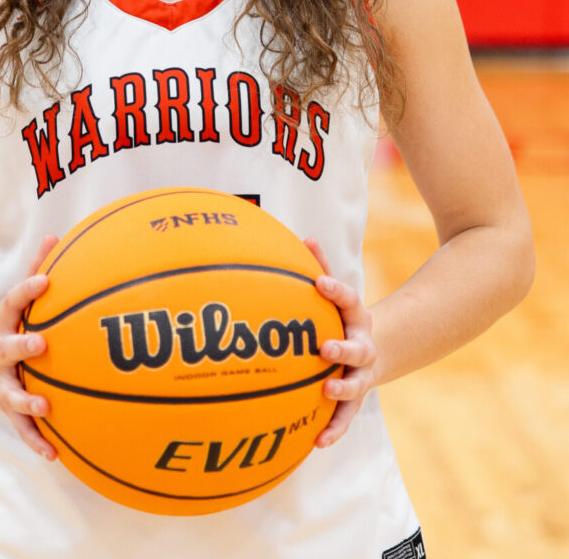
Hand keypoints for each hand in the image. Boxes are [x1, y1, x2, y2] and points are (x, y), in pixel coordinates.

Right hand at [0, 234, 59, 460]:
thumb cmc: (11, 321)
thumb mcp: (18, 297)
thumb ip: (37, 266)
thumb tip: (57, 234)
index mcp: (2, 321)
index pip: (14, 299)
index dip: (29, 289)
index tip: (46, 280)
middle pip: (7, 348)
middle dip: (23, 346)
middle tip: (41, 344)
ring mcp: (0, 381)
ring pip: (11, 392)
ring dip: (27, 400)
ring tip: (45, 406)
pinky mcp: (7, 405)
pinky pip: (22, 425)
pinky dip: (37, 439)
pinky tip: (56, 455)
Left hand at [304, 238, 376, 448]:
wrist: (377, 348)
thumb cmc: (341, 316)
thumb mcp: (337, 294)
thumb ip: (321, 267)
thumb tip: (303, 238)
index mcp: (356, 316)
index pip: (347, 299)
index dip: (334, 290)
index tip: (318, 283)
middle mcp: (363, 345)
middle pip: (357, 347)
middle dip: (342, 348)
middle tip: (324, 348)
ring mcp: (362, 373)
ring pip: (357, 384)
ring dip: (343, 388)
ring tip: (326, 390)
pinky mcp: (356, 398)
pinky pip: (345, 416)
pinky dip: (334, 429)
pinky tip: (317, 442)